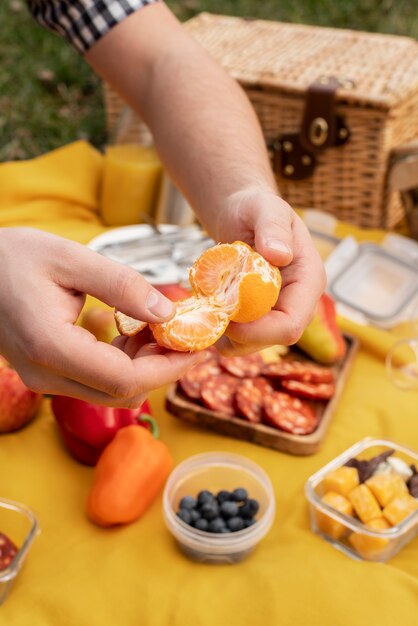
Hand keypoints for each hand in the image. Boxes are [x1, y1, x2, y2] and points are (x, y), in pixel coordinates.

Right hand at [0, 228, 207, 406]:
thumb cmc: (13, 257)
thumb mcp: (71, 258)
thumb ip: (121, 285)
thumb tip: (167, 312)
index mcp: (51, 346)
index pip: (124, 380)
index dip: (169, 368)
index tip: (200, 348)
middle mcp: (46, 374)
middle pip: (122, 393)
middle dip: (162, 368)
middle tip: (187, 335)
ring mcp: (45, 379)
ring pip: (111, 391)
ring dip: (144, 366)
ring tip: (161, 327)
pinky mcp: (48, 373)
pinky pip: (96, 381)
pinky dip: (124, 362)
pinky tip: (135, 331)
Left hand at [214, 189, 325, 353]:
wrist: (243, 215)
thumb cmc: (256, 208)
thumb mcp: (265, 208)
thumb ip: (273, 227)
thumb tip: (279, 254)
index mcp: (308, 281)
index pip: (292, 324)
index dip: (259, 330)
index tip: (226, 316)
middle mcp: (297, 303)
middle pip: (272, 339)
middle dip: (238, 334)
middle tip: (208, 310)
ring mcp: (277, 312)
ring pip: (252, 344)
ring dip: (225, 334)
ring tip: (206, 304)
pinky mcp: (258, 317)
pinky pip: (238, 338)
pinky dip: (219, 329)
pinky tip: (207, 306)